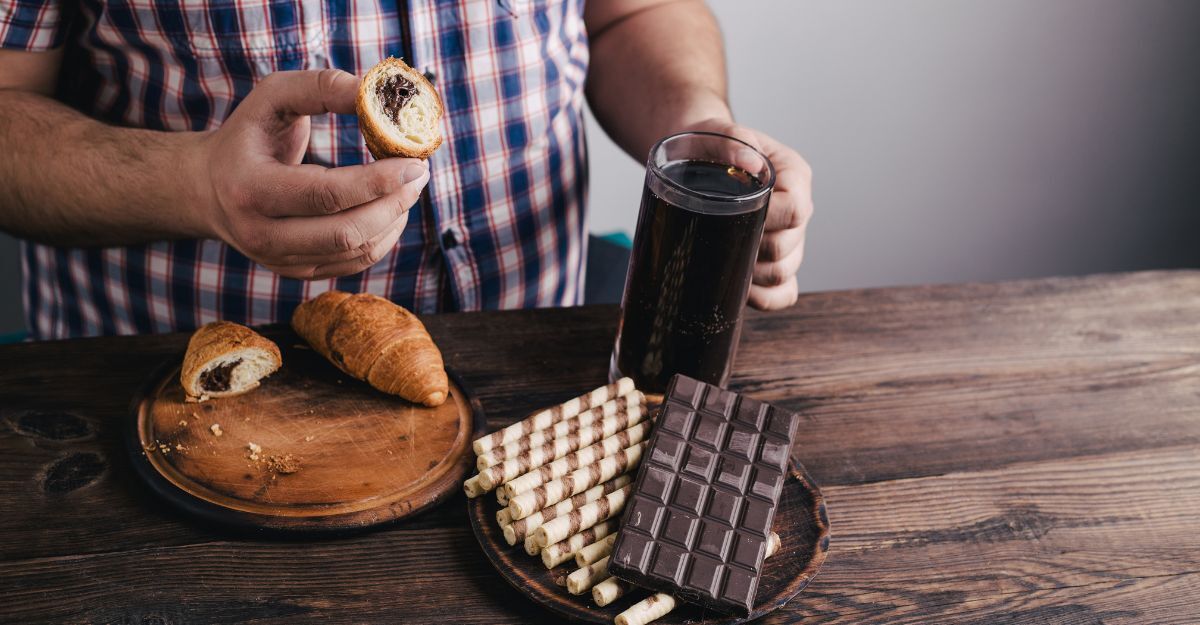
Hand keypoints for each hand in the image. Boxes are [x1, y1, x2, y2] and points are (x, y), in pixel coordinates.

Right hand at [190, 69, 427, 279]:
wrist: (206, 188)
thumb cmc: (248, 135)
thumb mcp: (273, 98)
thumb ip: (321, 87)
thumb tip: (372, 93)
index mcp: (250, 189)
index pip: (325, 194)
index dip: (377, 181)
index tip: (413, 161)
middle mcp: (260, 234)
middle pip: (346, 232)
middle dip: (394, 202)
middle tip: (420, 172)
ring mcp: (278, 260)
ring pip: (355, 251)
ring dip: (394, 219)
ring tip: (409, 187)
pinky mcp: (296, 272)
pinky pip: (353, 263)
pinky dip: (383, 237)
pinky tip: (391, 209)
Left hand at [685, 118, 812, 309]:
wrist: (699, 156)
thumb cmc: (709, 143)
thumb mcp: (717, 131)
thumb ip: (733, 140)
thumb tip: (749, 165)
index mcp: (794, 176)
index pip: (795, 210)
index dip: (768, 220)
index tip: (735, 216)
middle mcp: (798, 210)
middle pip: (787, 249)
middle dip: (753, 251)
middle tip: (718, 241)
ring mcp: (789, 239)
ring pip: (783, 274)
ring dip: (753, 277)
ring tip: (722, 264)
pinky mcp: (775, 261)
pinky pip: (783, 293)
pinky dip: (765, 299)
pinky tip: (740, 292)